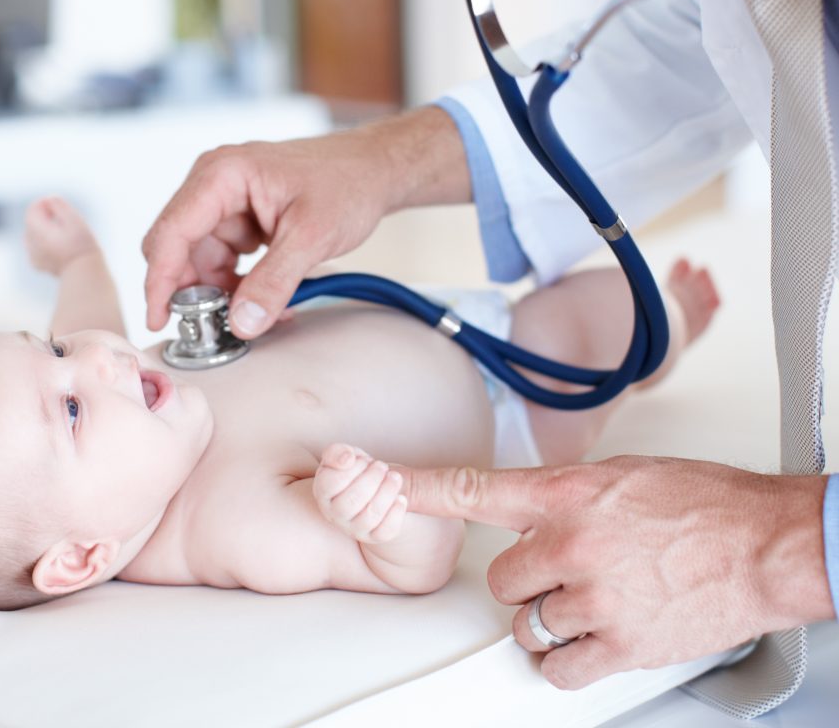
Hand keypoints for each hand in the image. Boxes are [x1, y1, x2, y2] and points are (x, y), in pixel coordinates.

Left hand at [25, 197, 98, 275]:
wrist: (84, 274)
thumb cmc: (82, 246)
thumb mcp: (75, 220)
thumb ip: (59, 205)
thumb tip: (49, 199)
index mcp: (37, 230)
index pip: (33, 208)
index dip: (47, 204)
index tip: (63, 209)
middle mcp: (30, 242)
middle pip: (33, 220)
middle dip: (48, 217)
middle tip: (68, 224)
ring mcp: (32, 255)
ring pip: (35, 234)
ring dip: (47, 231)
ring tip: (66, 237)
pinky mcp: (37, 264)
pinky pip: (38, 247)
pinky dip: (47, 244)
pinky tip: (62, 249)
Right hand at [141, 108, 465, 335]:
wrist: (375, 170)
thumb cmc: (348, 183)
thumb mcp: (311, 237)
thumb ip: (274, 282)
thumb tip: (241, 323)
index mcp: (222, 174)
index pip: (172, 231)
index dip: (161, 279)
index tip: (159, 318)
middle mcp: (215, 185)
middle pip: (179, 248)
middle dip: (193, 291)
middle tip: (214, 327)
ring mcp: (226, 203)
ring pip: (201, 260)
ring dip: (221, 293)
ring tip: (257, 314)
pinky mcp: (240, 220)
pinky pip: (224, 260)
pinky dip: (238, 285)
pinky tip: (265, 302)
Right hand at [314, 444, 407, 542]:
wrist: (371, 486)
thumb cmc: (354, 469)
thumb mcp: (344, 454)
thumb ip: (338, 452)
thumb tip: (347, 459)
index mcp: (322, 493)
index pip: (331, 484)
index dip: (352, 469)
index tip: (365, 460)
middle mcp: (334, 515)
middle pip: (351, 501)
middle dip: (372, 479)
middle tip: (382, 466)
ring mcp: (353, 529)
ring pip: (370, 516)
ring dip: (387, 492)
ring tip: (395, 477)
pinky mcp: (373, 537)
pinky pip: (385, 532)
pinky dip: (396, 513)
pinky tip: (401, 498)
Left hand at [396, 455, 832, 688]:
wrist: (763, 543)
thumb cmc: (701, 502)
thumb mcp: (620, 475)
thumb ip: (564, 495)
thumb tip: (530, 517)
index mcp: (568, 493)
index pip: (474, 489)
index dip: (418, 489)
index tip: (379, 485)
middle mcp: (573, 542)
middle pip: (504, 579)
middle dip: (525, 580)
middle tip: (562, 572)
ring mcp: (596, 596)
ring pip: (529, 623)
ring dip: (548, 619)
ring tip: (588, 601)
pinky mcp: (622, 644)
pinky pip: (561, 667)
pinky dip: (567, 660)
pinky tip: (592, 637)